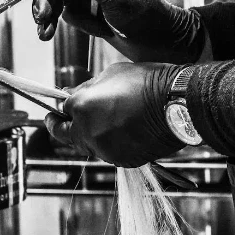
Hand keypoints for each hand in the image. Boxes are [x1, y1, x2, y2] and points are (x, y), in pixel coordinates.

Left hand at [45, 62, 185, 167]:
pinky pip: (110, 153)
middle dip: (65, 128)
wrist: (176, 103)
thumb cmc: (145, 82)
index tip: (58, 111)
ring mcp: (105, 149)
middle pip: (68, 135)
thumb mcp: (111, 74)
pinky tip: (124, 131)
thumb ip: (87, 87)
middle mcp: (88, 131)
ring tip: (106, 122)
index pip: (61, 112)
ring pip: (90, 145)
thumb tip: (71, 93)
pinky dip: (112, 144)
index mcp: (81, 107)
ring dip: (92, 135)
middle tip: (63, 122)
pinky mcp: (123, 160)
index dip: (60, 110)